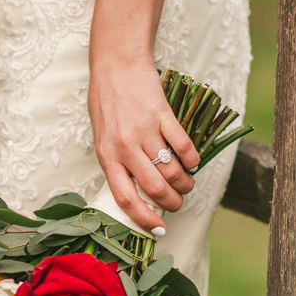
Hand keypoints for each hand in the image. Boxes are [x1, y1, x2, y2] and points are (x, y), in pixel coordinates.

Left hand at [88, 56, 199, 234]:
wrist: (117, 65)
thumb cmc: (107, 102)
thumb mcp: (102, 136)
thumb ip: (117, 162)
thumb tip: (137, 192)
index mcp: (106, 155)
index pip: (125, 197)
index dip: (143, 218)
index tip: (158, 229)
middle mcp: (125, 146)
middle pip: (156, 188)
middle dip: (172, 203)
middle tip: (178, 203)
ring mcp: (144, 131)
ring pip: (173, 171)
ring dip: (185, 183)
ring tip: (187, 183)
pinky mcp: (163, 115)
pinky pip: (185, 147)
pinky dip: (193, 159)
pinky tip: (192, 161)